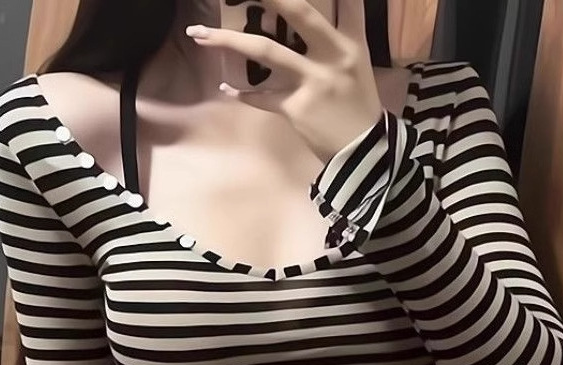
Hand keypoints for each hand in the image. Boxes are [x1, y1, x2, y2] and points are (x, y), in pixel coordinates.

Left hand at [186, 0, 382, 161]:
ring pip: (266, 51)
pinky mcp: (296, 108)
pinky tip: (226, 88)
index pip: (346, 2)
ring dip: (228, 40)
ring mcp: (313, 81)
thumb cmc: (357, 106)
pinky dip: (242, 94)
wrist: (364, 151)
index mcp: (350, 43)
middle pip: (299, 13)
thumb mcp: (355, 66)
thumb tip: (305, 26)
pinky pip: (262, 98)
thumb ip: (335, 39)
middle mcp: (332, 55)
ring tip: (199, 35)